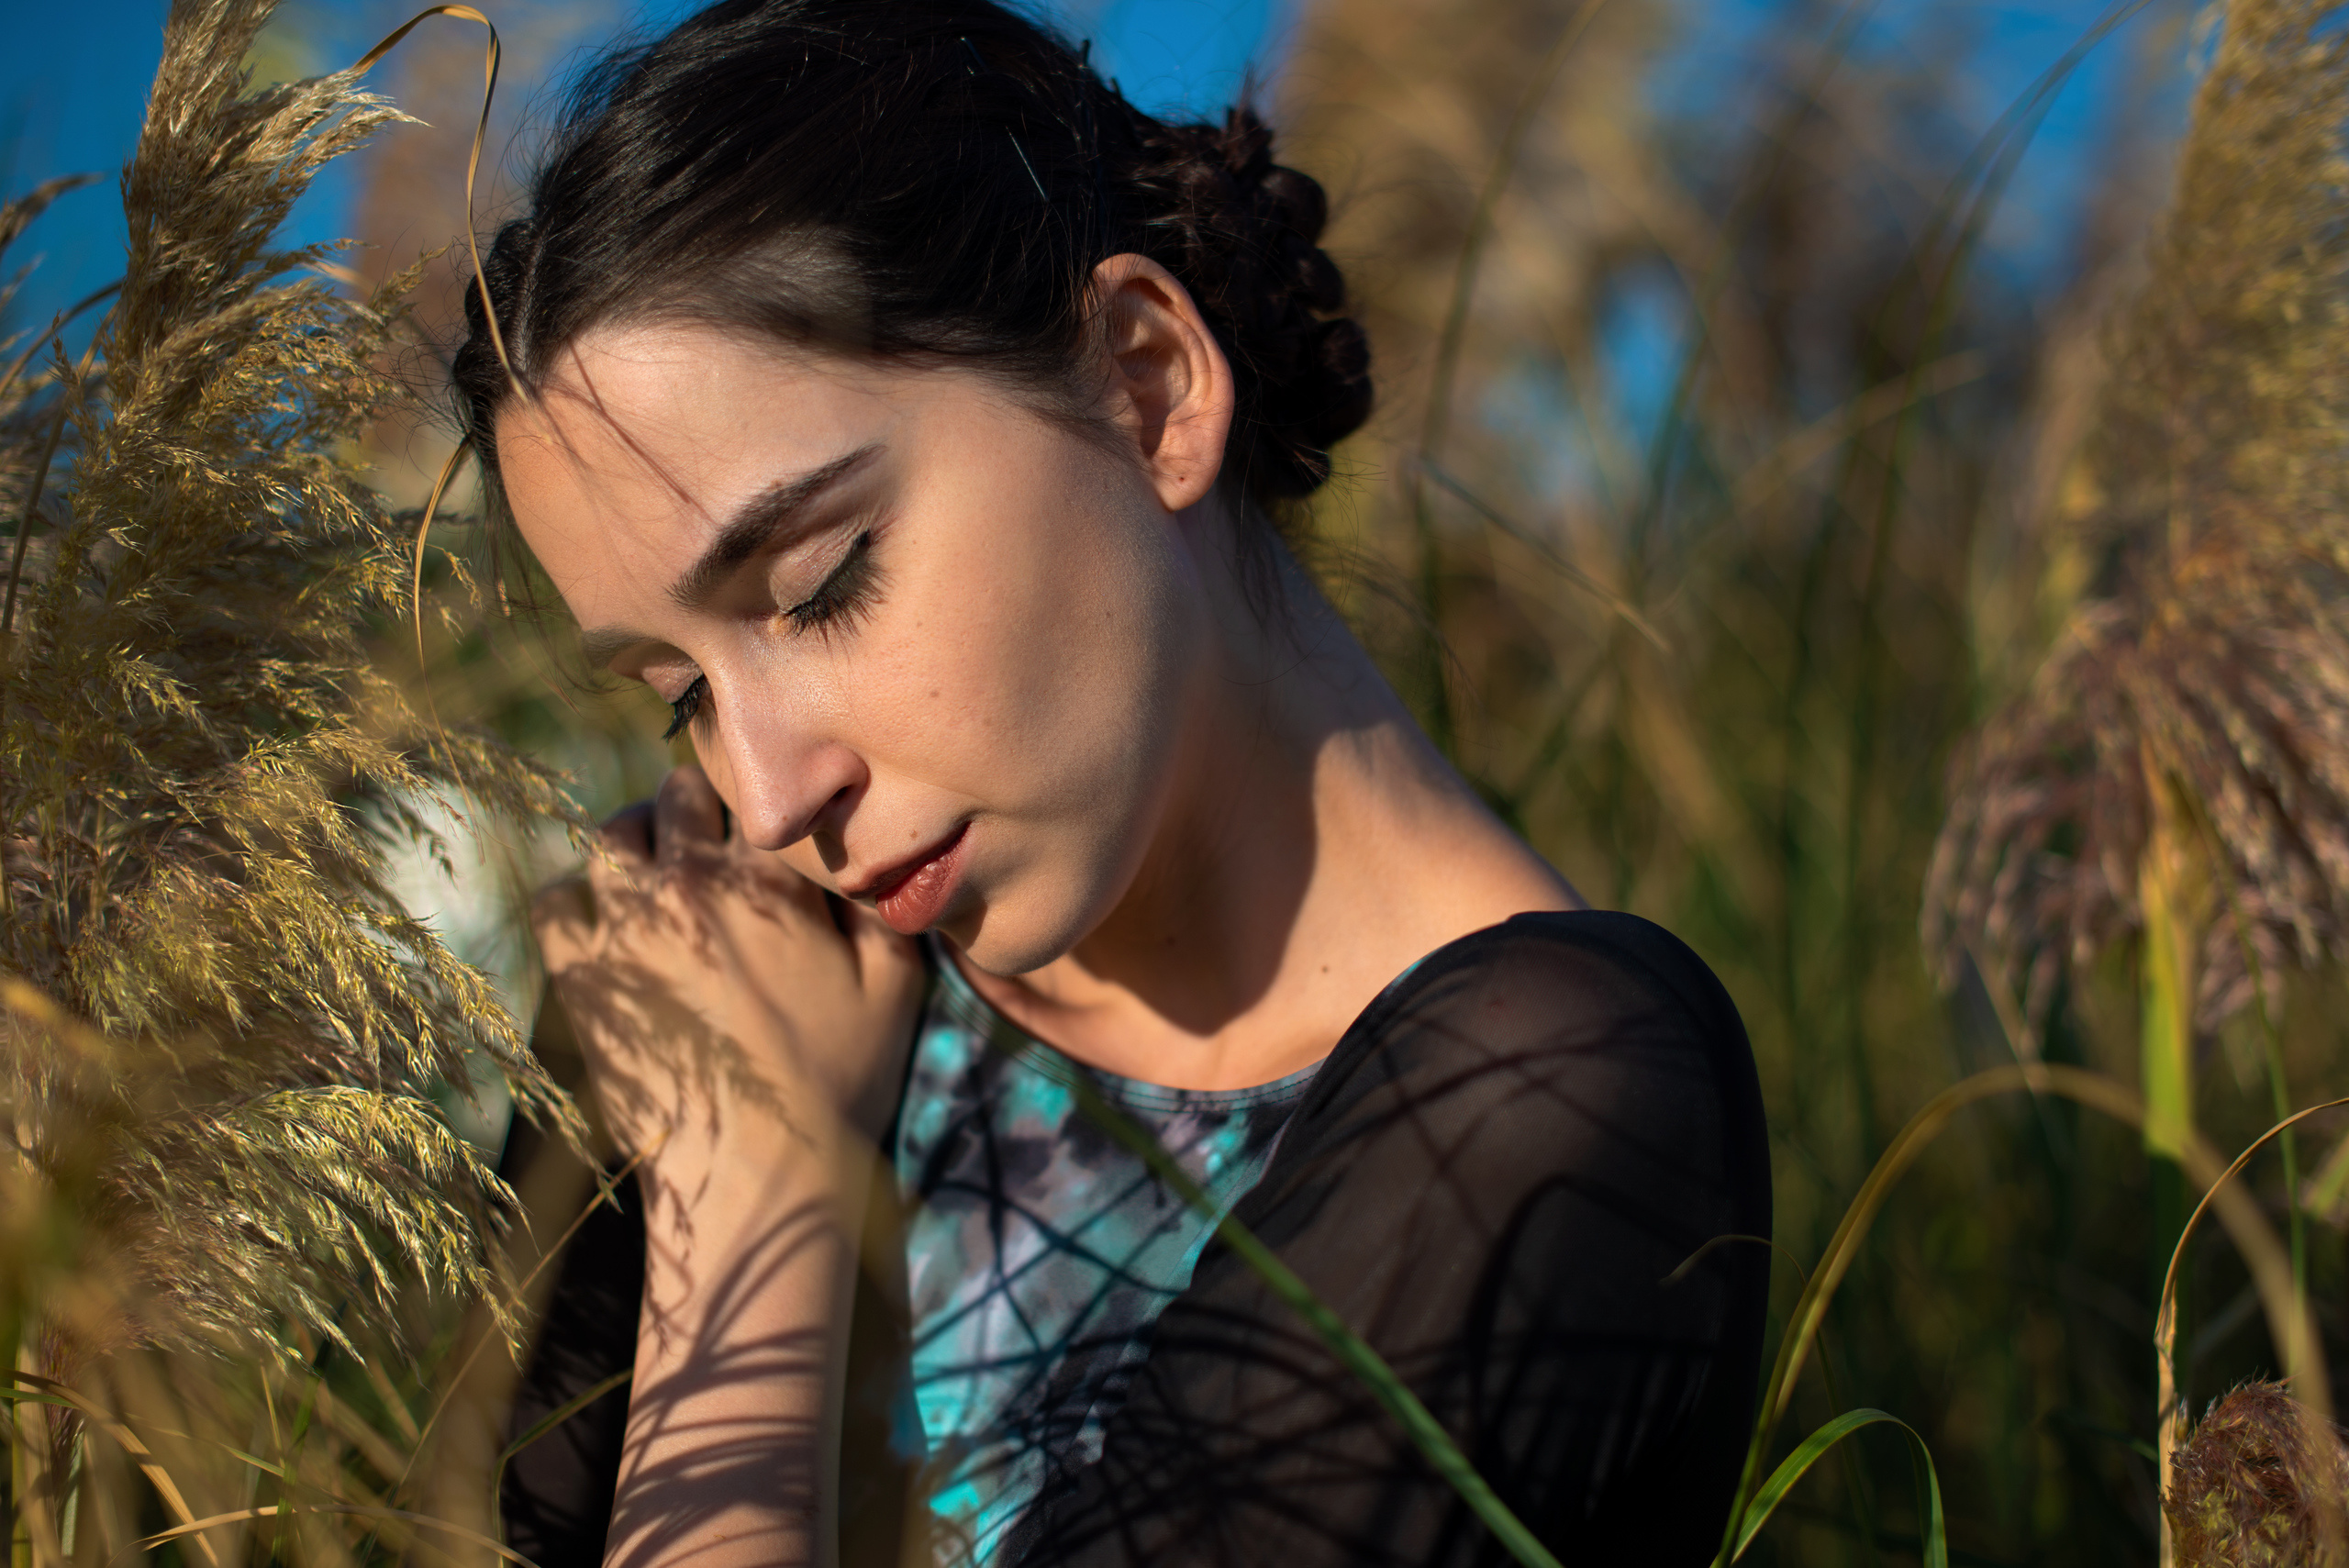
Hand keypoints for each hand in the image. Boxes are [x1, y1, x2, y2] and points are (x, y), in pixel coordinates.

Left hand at [532, 765, 925, 1168]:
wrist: (758, 1170)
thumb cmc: (840, 1083)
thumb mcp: (896, 989)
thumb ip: (881, 910)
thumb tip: (868, 859)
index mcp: (770, 880)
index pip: (757, 792)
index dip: (766, 800)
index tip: (769, 819)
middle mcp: (691, 884)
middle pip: (680, 794)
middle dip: (697, 803)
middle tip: (710, 833)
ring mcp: (627, 925)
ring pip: (612, 834)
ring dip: (636, 837)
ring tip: (653, 864)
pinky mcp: (581, 973)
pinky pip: (554, 900)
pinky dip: (575, 897)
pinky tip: (602, 920)